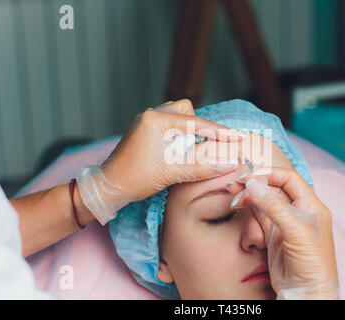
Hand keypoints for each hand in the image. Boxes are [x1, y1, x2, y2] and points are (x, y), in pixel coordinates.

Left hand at [76, 99, 244, 224]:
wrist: (107, 187)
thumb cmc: (134, 179)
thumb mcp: (170, 173)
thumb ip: (201, 167)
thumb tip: (229, 163)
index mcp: (156, 121)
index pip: (196, 123)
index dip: (219, 132)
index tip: (238, 137)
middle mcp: (151, 115)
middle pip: (187, 111)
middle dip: (200, 128)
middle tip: (206, 147)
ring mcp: (147, 121)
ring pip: (178, 115)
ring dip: (189, 130)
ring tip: (191, 150)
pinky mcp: (145, 129)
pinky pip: (170, 123)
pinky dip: (179, 134)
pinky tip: (180, 150)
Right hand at [226, 167, 338, 298]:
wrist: (306, 292)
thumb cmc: (312, 262)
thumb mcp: (295, 230)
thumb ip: (274, 206)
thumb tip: (253, 184)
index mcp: (311, 204)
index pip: (288, 178)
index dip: (269, 174)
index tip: (249, 176)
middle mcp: (298, 210)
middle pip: (273, 187)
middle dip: (254, 183)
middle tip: (234, 183)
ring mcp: (284, 222)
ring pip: (263, 200)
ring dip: (248, 195)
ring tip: (232, 194)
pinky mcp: (272, 233)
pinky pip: (258, 214)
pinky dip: (248, 208)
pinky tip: (238, 204)